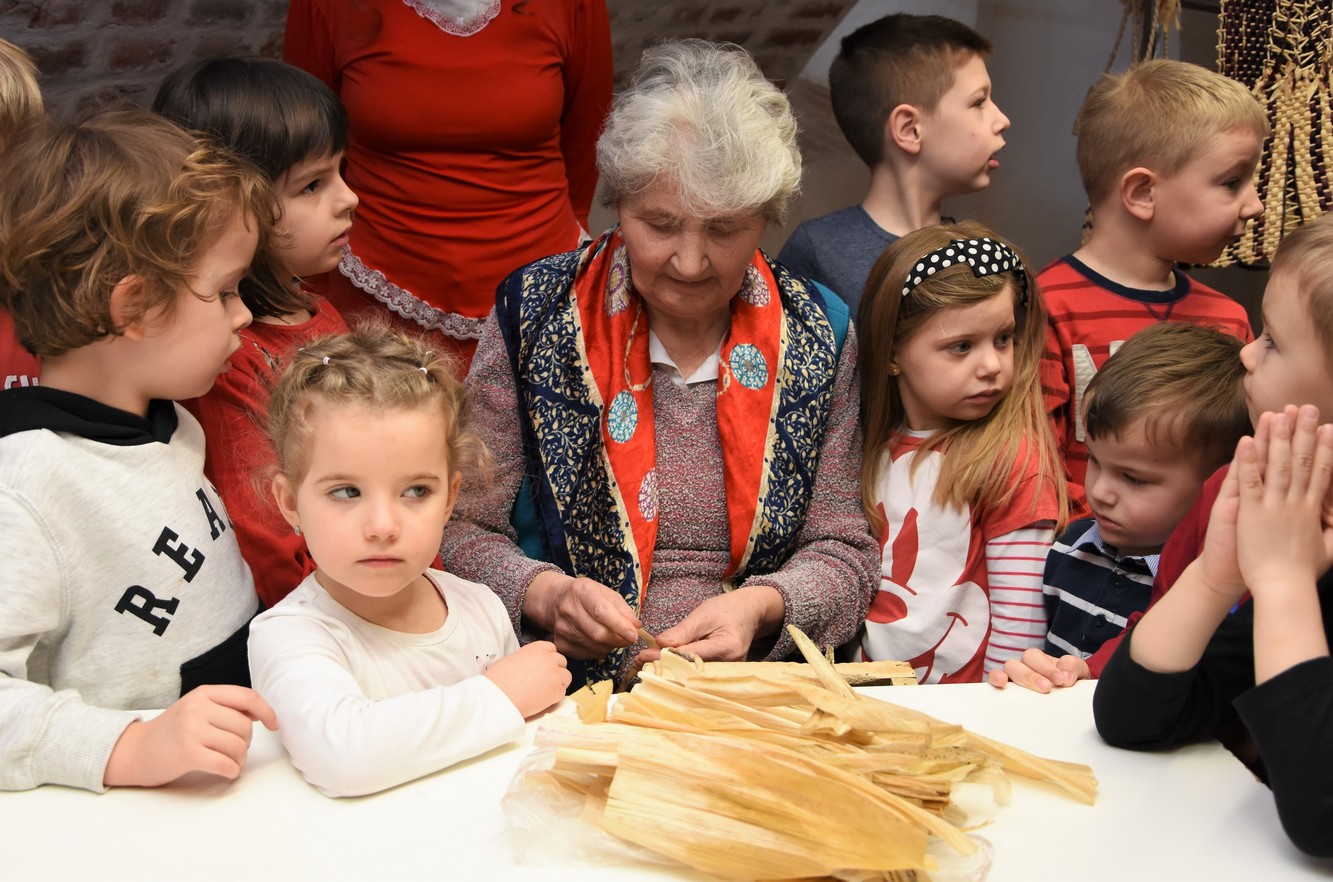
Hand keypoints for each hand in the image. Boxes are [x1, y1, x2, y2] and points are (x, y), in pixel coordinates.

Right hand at [103, 685, 277, 786]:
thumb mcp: (197, 708)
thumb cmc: (172, 731)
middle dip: (246, 743)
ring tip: (229, 762)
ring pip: (237, 746)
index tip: (273, 725)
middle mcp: (198, 708)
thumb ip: (225, 707)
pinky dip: (231, 771)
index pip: (247, 697)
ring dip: (239, 760)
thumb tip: (260, 714)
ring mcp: (191, 730)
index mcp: (204, 693)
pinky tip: (226, 772)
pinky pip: (225, 764)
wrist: (134, 751)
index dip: (266, 711)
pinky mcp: (187, 753)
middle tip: (234, 751)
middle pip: (244, 727)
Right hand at [485, 641, 570, 718]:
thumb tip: (526, 665)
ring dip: (559, 683)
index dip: (548, 658)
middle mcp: (547, 659)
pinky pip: (562, 692)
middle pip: (561, 661)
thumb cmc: (497, 680)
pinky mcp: (556, 691)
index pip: (551, 648)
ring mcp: (554, 674)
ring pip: (566, 676)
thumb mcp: (510, 660)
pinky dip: (555, 697)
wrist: (498, 697)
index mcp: (535, 649)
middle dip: (555, 670)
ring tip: (546, 691)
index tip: (544, 665)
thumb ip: (524, 659)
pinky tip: (543, 700)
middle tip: (545, 680)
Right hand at [524, 571, 638, 658]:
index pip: (602, 612)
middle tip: (629, 638)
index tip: (634, 636)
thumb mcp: (606, 593)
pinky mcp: (560, 644)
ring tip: (612, 636)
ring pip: (595, 647)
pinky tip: (599, 641)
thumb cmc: (586, 596)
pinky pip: (588, 654)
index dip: (619, 626)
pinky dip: (599, 651)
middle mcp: (568, 609)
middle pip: (598, 634)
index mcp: (582, 591)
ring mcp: (562, 629)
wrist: (555, 600)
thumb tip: (636, 627)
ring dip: (611, 645)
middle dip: (619, 639)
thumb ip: (623, 609)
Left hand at [632, 585, 783, 670]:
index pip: (689, 656)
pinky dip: (681, 674)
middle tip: (641, 665)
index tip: (642, 656)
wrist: (749, 613)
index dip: (664, 657)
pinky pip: (699, 678)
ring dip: (670, 673)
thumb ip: (682, 631)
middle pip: (691, 673)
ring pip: (693, 678)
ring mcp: (729, 675)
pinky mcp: (723, 677)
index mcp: (726, 647)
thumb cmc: (727, 610)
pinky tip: (665, 669)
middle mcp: (730, 666)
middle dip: (664, 670)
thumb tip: (659, 644)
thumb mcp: (703, 614)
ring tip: (648, 666)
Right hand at [987, 649, 1089, 692]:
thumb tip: (1064, 676)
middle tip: (1046, 687)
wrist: (1072, 700)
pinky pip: (994, 680)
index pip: (1034, 656)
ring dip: (1019, 677)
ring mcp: (1013, 678)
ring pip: (1008, 669)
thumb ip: (1073, 667)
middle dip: (1032, 675)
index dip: (1046, 667)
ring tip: (1025, 691)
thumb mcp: (1079, 672)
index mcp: (1039, 660)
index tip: (1060, 680)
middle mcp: (1024, 666)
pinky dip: (995, 679)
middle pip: (1020, 662)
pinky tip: (1001, 685)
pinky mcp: (1006, 691)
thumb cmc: (1070, 683)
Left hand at [1234, 405, 1332, 594]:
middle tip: (1307, 408)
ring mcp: (1274, 506)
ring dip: (1278, 437)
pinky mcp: (1251, 511)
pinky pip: (1250, 480)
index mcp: (1313, 511)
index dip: (1325, 449)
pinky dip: (1248, 459)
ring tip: (1280, 413)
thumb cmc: (1303, 574)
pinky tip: (1246, 439)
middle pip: (1302, 461)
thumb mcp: (1328, 549)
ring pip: (1278, 465)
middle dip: (1304, 433)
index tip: (1329, 428)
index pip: (1322, 472)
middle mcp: (1296, 503)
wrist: (1283, 589)